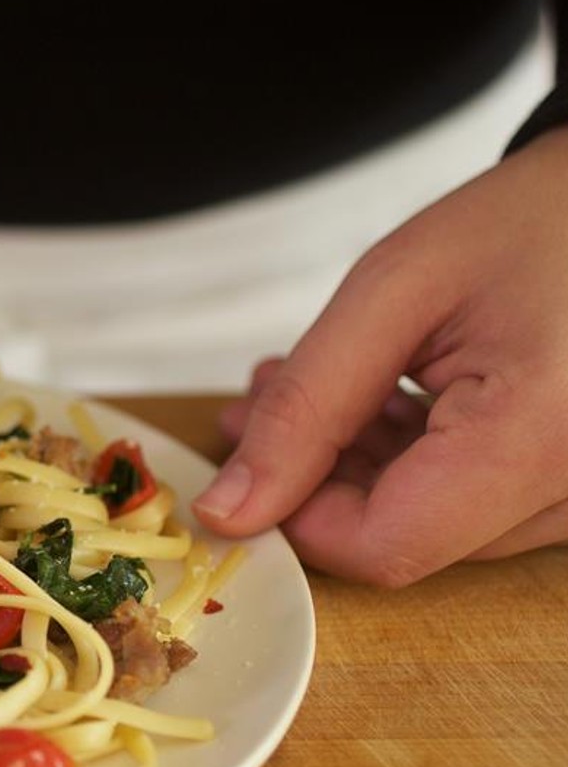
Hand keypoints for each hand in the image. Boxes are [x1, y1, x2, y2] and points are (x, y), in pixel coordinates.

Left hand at [193, 127, 567, 584]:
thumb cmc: (536, 220)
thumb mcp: (395, 293)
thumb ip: (306, 408)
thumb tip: (230, 509)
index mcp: (543, 439)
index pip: (386, 546)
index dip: (296, 514)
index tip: (248, 453)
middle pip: (405, 537)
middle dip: (315, 474)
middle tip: (262, 397)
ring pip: (432, 524)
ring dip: (355, 464)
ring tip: (308, 384)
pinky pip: (473, 505)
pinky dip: (410, 460)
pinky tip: (375, 397)